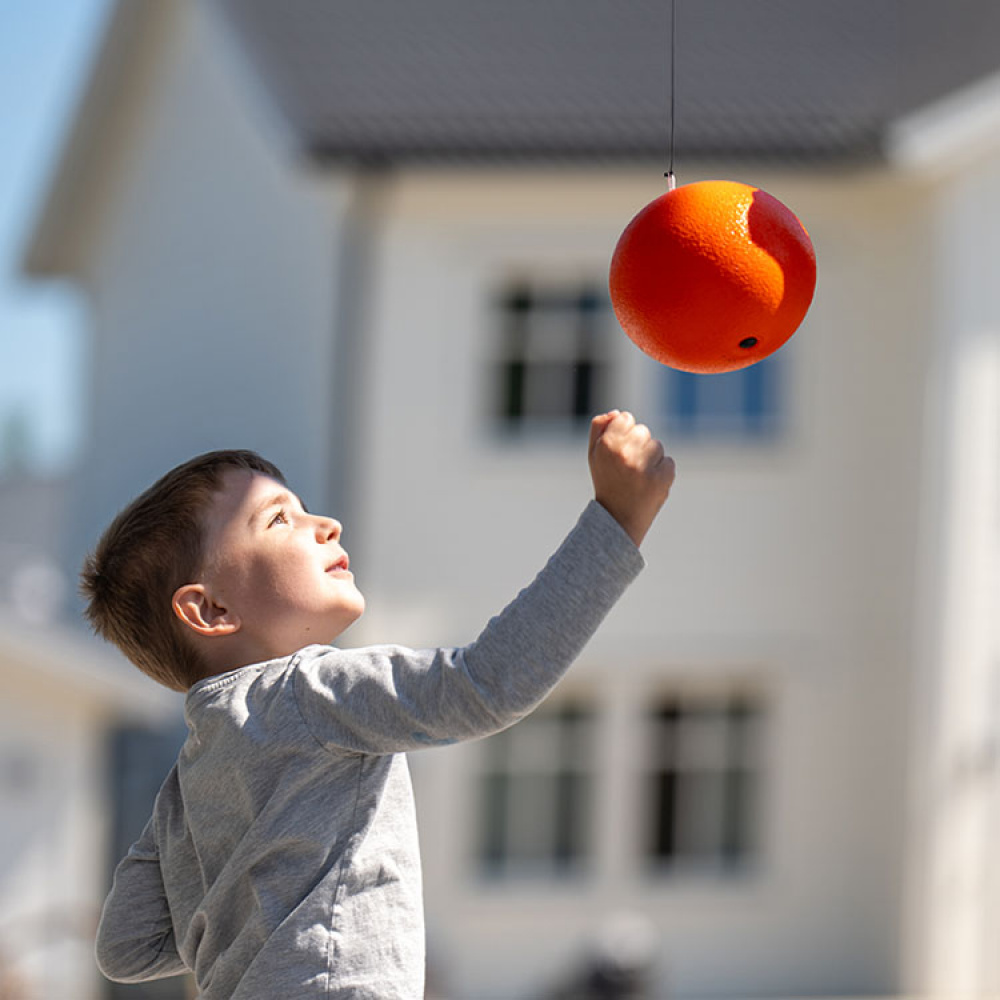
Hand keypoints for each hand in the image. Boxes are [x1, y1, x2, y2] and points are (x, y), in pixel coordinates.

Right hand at [588, 410, 674, 546]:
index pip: (626, 418)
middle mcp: (625, 453)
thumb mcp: (594, 455)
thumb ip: (599, 428)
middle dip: (638, 445)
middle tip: (628, 467)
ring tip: (638, 477)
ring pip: (657, 446)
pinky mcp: (663, 478)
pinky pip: (669, 462)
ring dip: (651, 459)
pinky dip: (662, 472)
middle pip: (643, 431)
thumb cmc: (606, 482)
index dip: (623, 433)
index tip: (618, 450)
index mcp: (607, 445)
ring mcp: (645, 466)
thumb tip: (617, 412)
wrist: (618, 519)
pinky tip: (648, 484)